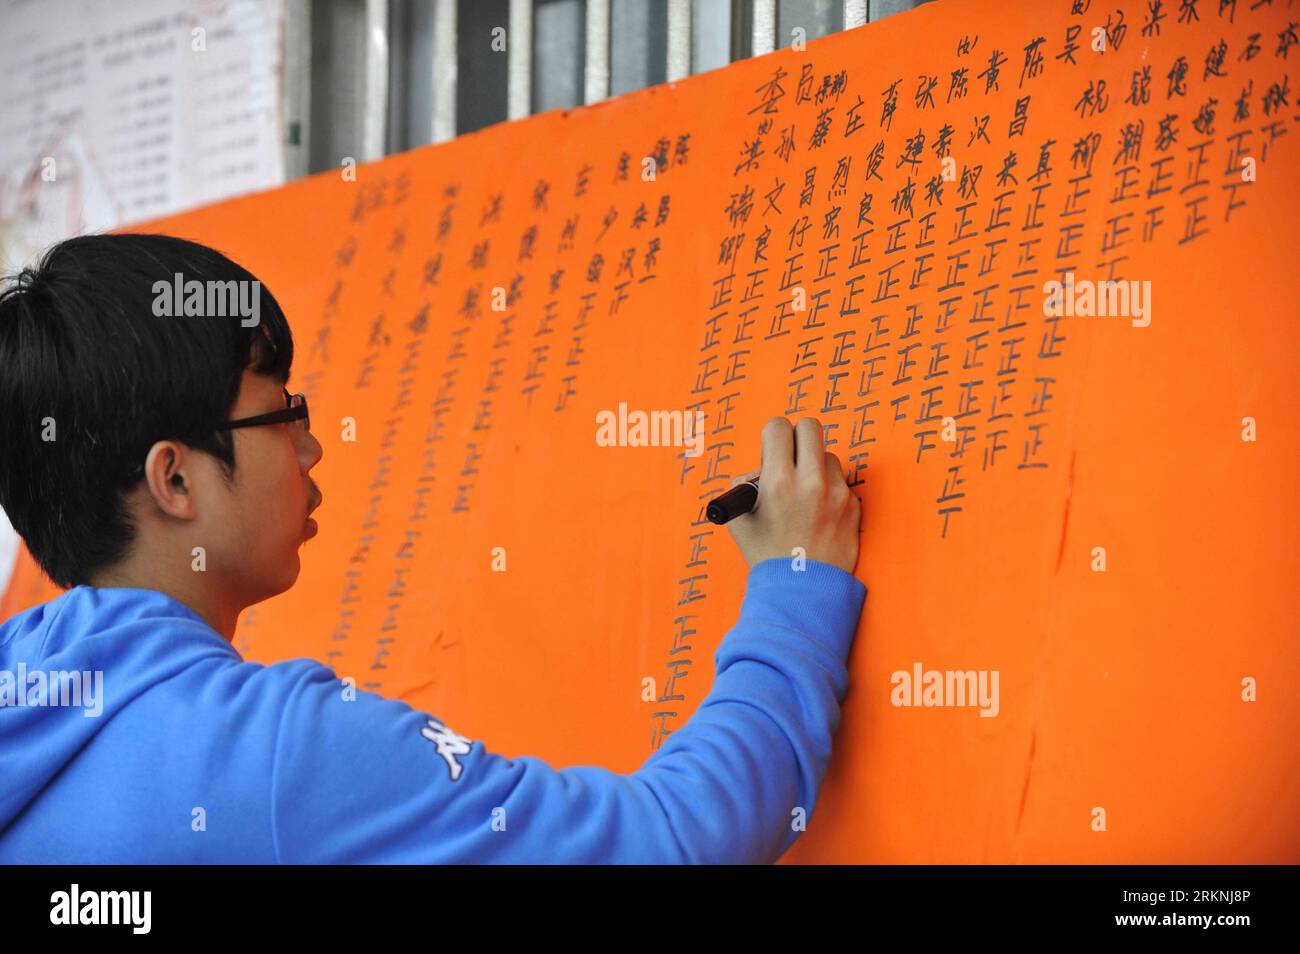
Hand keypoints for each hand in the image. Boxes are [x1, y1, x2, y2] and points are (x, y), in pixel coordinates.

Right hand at [725, 416, 861, 574]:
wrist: (801, 591)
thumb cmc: (767, 556)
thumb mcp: (740, 520)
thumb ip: (744, 485)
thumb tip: (758, 467)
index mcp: (777, 483)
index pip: (778, 427)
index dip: (772, 435)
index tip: (772, 448)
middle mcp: (809, 483)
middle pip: (809, 426)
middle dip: (797, 436)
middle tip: (791, 456)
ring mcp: (836, 494)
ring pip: (827, 455)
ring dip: (815, 466)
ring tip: (804, 493)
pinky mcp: (853, 506)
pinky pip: (841, 482)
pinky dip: (829, 490)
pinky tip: (818, 513)